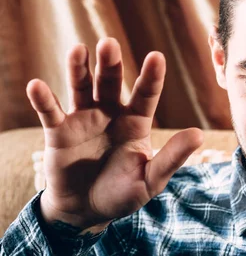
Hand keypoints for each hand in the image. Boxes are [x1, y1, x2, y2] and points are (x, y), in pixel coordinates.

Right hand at [27, 38, 202, 234]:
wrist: (88, 211)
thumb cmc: (123, 193)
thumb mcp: (151, 179)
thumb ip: (172, 157)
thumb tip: (199, 135)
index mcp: (136, 123)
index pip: (146, 95)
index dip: (151, 77)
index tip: (157, 57)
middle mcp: (110, 114)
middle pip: (111, 83)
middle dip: (110, 64)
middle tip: (110, 44)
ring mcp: (84, 119)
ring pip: (81, 87)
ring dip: (78, 69)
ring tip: (78, 50)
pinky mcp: (59, 132)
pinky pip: (50, 112)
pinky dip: (43, 99)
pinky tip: (37, 86)